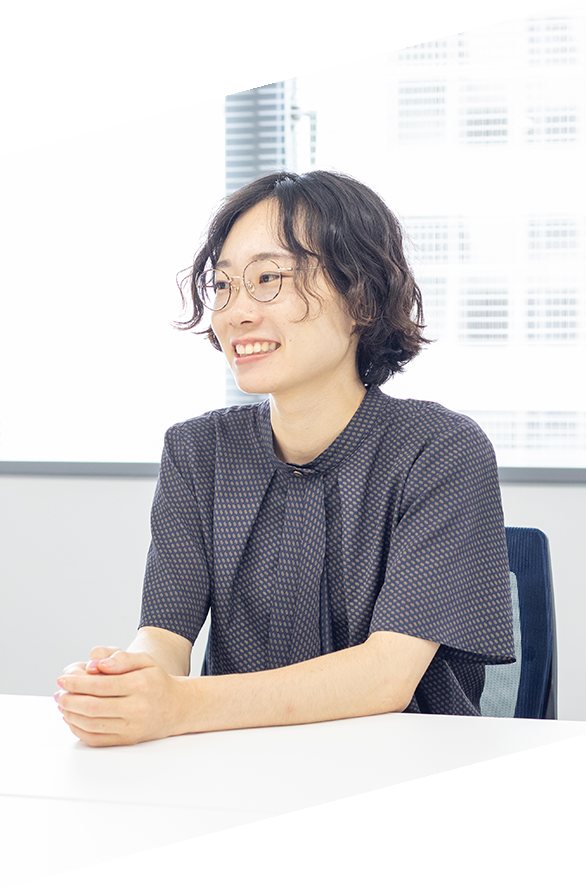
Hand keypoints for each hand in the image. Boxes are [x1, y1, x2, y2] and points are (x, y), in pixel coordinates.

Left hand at [56, 650, 184, 746]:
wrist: (176, 707)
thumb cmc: (156, 681)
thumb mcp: (145, 661)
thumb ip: (121, 658)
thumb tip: (96, 664)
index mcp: (140, 685)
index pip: (100, 685)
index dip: (76, 682)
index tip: (63, 679)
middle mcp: (137, 708)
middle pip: (93, 706)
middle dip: (70, 700)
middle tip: (59, 693)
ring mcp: (131, 727)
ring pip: (92, 724)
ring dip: (71, 715)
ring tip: (63, 705)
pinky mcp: (127, 740)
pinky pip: (96, 739)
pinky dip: (79, 730)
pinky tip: (73, 719)